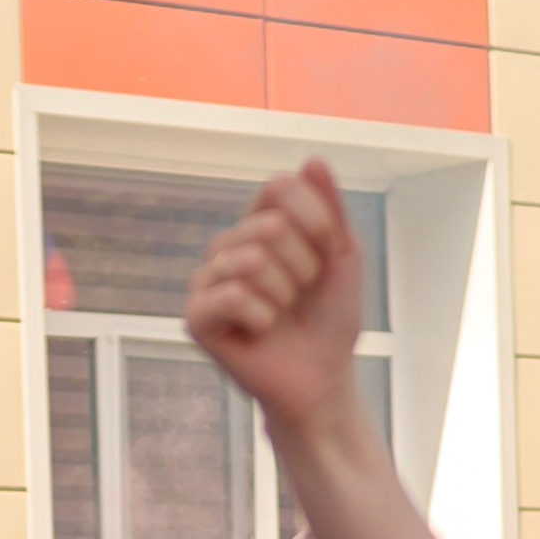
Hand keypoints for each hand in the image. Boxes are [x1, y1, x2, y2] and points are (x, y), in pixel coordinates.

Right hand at [184, 163, 364, 441]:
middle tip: (302, 296)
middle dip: (304, 266)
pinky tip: (261, 332)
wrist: (322, 380)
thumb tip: (313, 159)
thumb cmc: (330, 320)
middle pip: (270, 227)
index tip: (329, 251)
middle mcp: (228, 246)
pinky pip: (234, 296)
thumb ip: (330, 208)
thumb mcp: (343, 256)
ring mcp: (207, 281)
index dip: (315, 218)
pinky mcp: (196, 317)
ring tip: (282, 314)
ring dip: (285, 295)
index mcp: (259, 224)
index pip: (279, 187)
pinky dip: (263, 318)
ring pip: (252, 260)